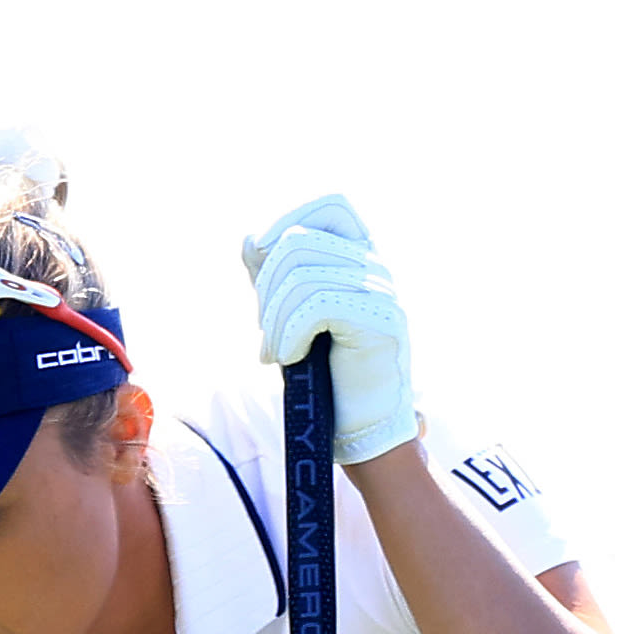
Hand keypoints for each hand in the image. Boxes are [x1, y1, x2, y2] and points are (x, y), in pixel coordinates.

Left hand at [243, 193, 420, 463]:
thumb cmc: (325, 376)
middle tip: (267, 330)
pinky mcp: (381, 320)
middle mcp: (377, 267)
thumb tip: (249, 238)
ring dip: (274, 318)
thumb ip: (273, 277)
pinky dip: (290, 333)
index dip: (290, 217)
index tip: (260, 253)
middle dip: (266, 286)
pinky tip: (290, 357)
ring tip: (277, 351)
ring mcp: (384, 291)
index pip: (332, 204)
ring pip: (303, 274)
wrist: (360, 430)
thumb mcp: (290, 317)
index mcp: (360, 258)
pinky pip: (318, 305)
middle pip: (300, 241)